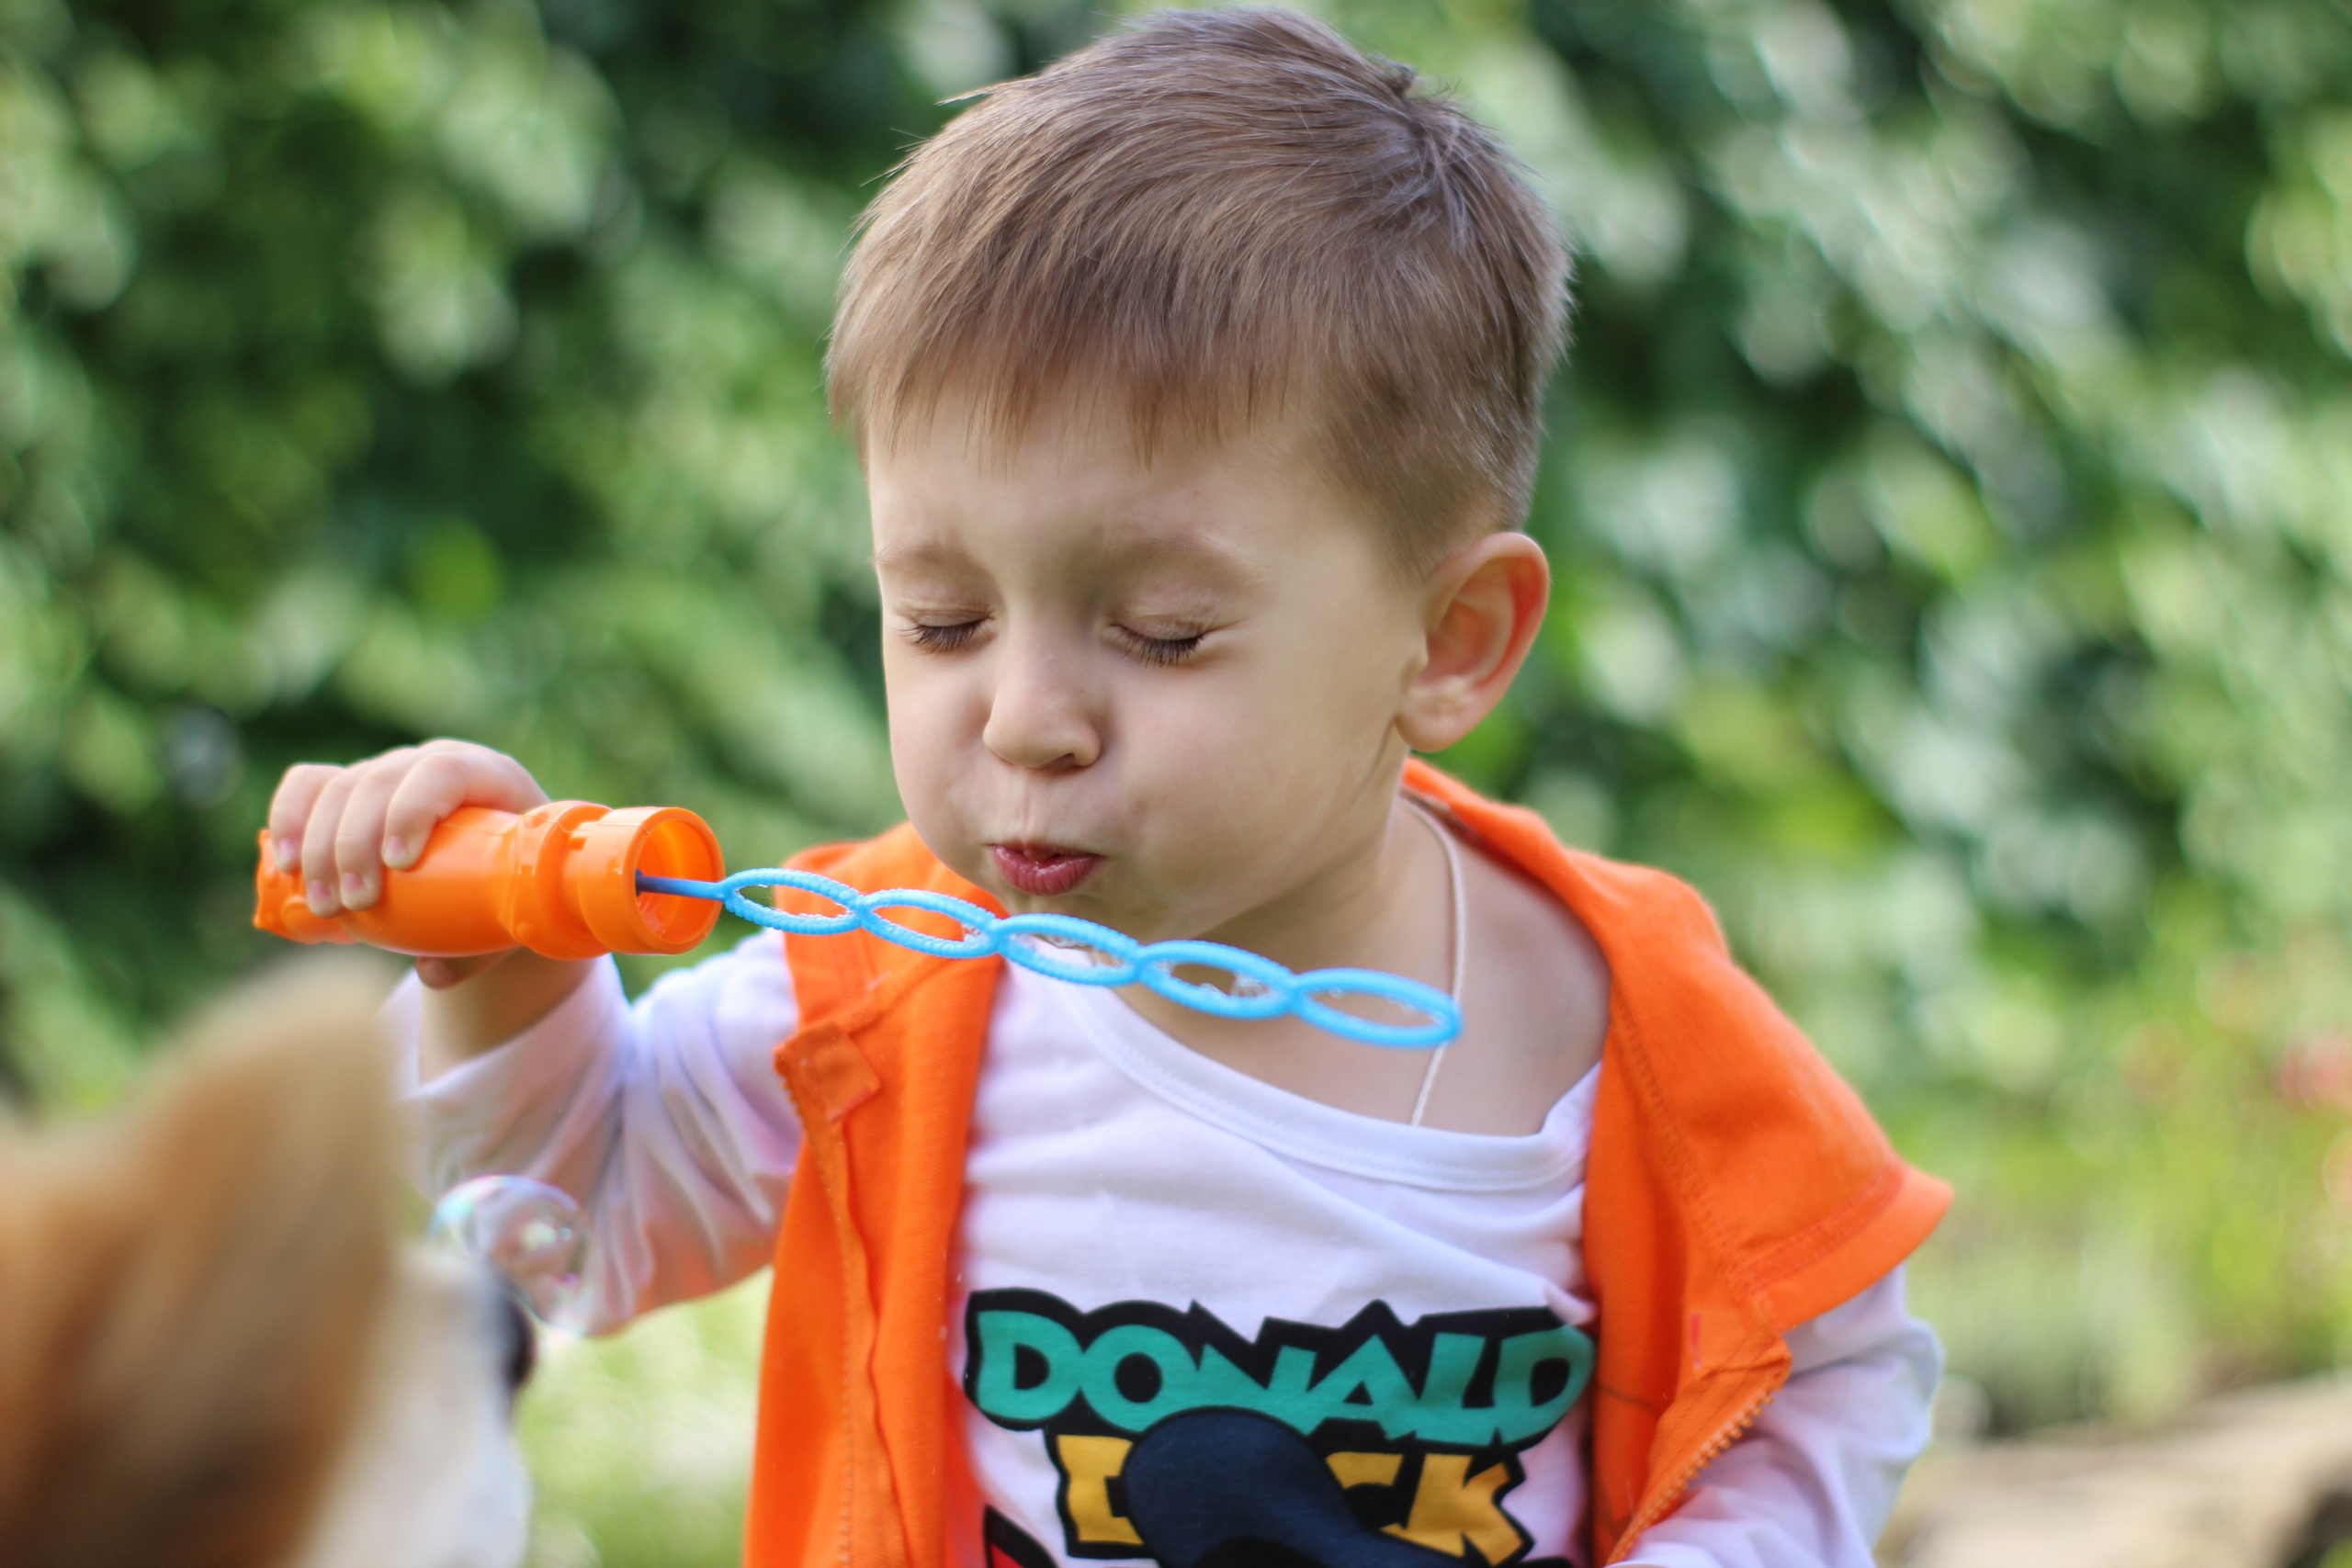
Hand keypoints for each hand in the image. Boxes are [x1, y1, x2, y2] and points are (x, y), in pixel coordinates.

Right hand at [265, 738, 549, 940]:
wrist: (503, 860)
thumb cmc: (516, 881)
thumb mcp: (518, 905)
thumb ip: (486, 944)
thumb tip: (430, 973)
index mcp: (486, 775)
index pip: (442, 771)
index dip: (414, 808)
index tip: (399, 863)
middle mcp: (432, 762)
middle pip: (380, 781)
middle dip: (356, 843)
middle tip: (355, 904)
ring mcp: (390, 770)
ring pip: (340, 787)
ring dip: (320, 847)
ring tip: (326, 905)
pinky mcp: (353, 786)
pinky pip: (310, 785)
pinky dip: (289, 818)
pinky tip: (285, 863)